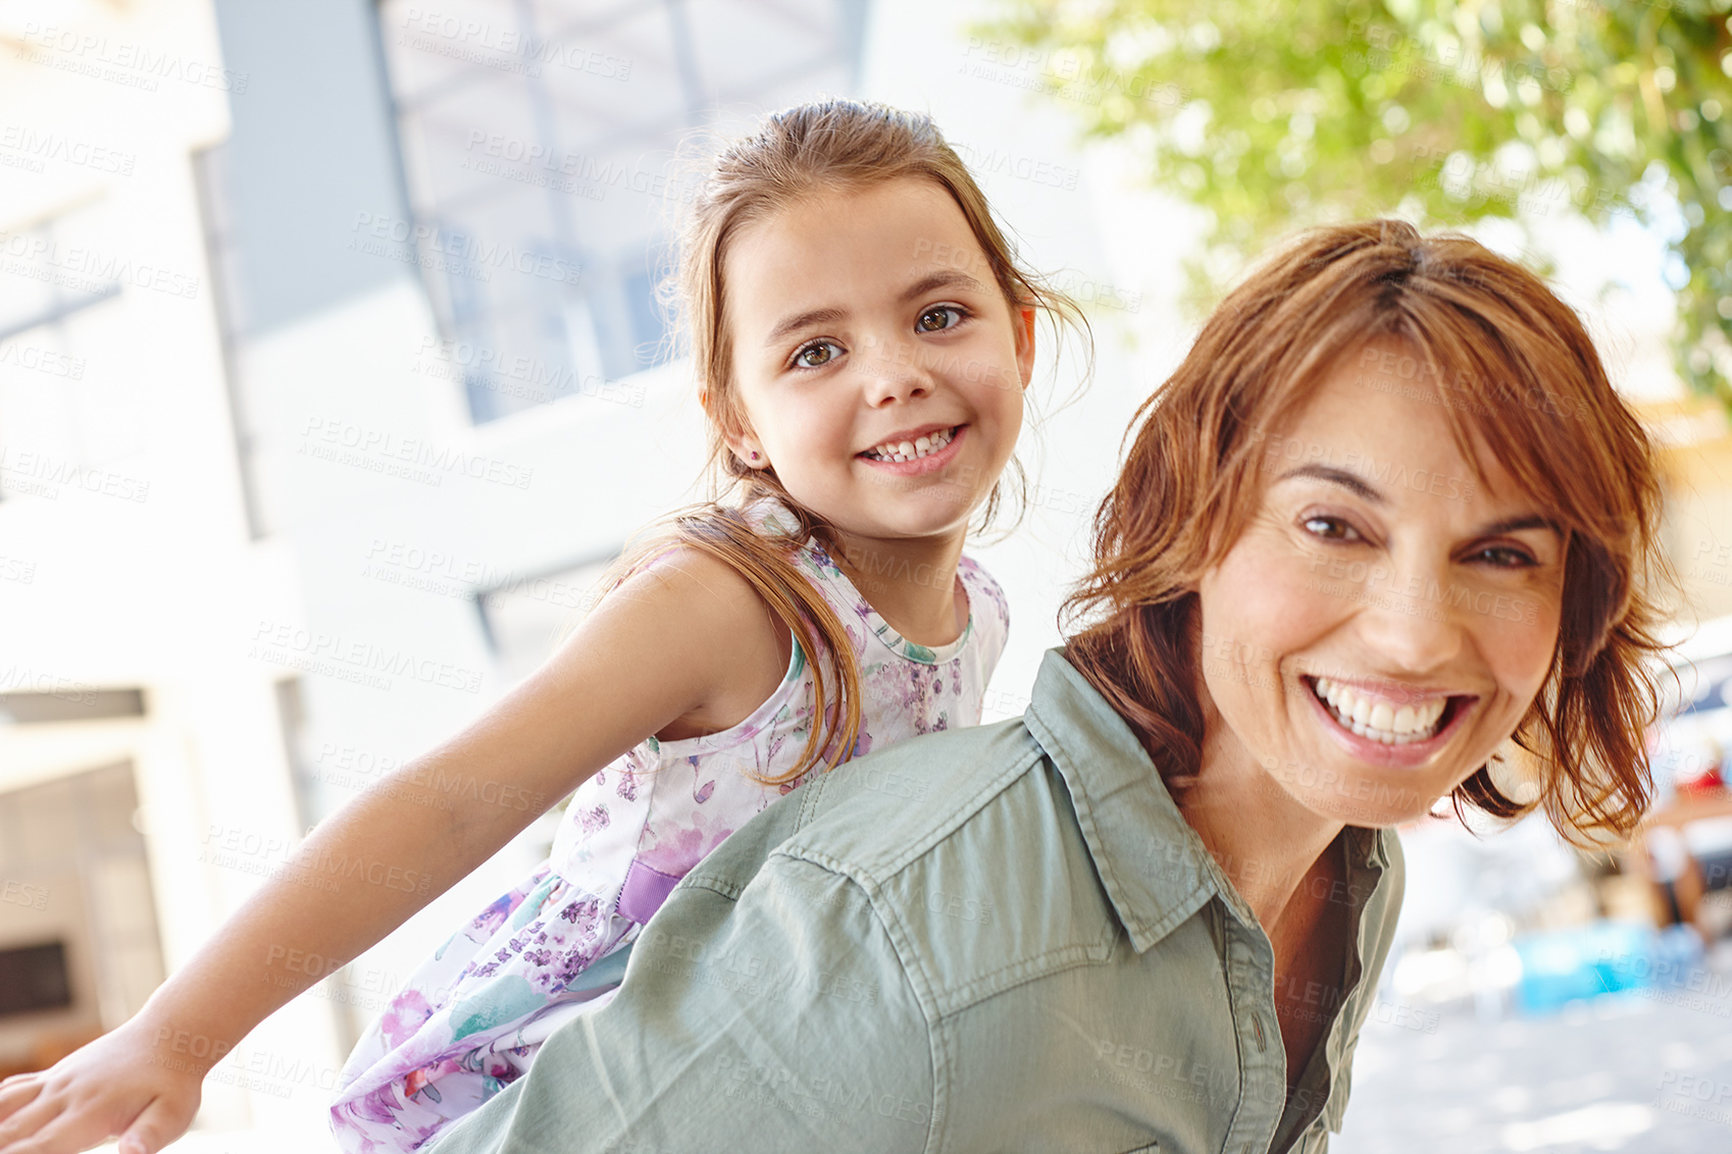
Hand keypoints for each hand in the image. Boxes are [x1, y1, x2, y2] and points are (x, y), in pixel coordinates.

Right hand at [0, 1018, 204, 1153]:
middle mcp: (65, 1095)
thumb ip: (149, 1135)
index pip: (39, 1146)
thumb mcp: (173, 1112)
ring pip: (5, 1106)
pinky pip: (12, 1090)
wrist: (171, 1034)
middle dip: (1, 1146)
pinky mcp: (55, 1074)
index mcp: (90, 1111)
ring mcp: (56, 1082)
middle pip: (12, 1131)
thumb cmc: (174, 1082)